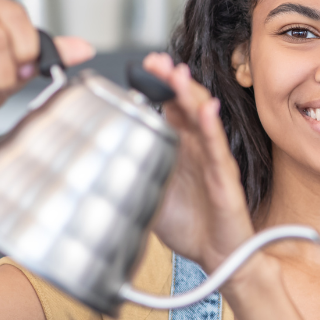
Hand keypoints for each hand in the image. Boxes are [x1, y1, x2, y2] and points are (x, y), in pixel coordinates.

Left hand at [143, 53, 255, 272]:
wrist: (217, 258)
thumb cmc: (189, 226)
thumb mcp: (148, 194)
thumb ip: (130, 173)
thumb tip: (94, 163)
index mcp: (180, 147)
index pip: (171, 106)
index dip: (158, 84)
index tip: (142, 66)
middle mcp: (198, 148)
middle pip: (186, 103)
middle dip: (171, 79)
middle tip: (155, 60)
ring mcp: (213, 160)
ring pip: (204, 118)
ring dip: (191, 94)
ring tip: (178, 74)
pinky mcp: (225, 178)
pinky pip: (218, 149)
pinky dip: (212, 128)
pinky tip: (206, 110)